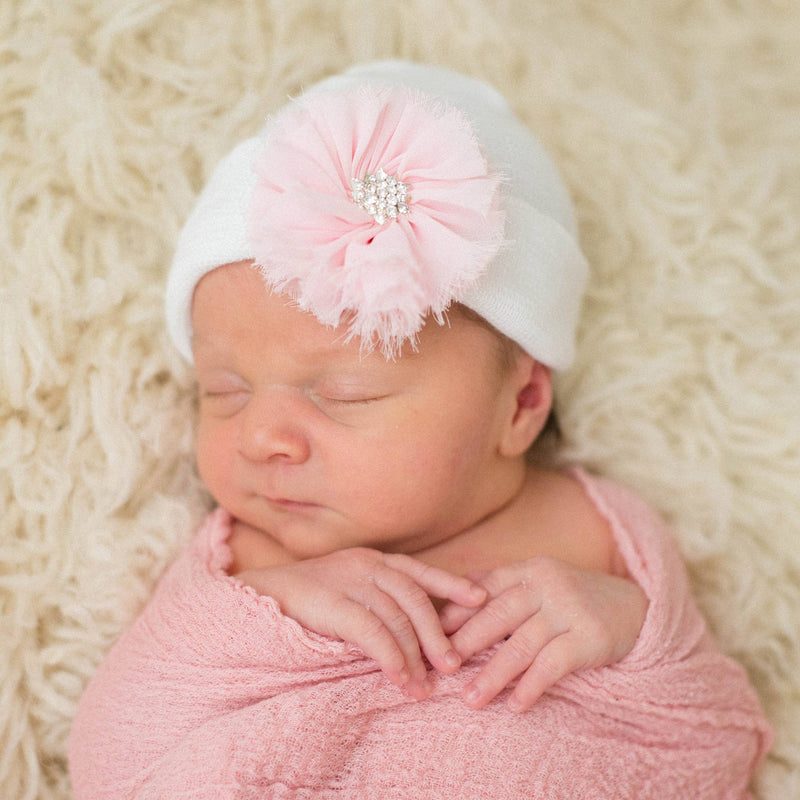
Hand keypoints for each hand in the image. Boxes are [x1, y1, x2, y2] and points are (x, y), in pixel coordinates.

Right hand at [237, 548, 486, 698]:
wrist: (261, 593)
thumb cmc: (311, 598)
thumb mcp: (351, 588)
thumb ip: (381, 599)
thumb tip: (421, 630)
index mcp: (374, 560)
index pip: (419, 571)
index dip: (451, 585)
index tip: (480, 598)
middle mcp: (366, 564)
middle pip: (414, 597)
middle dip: (436, 633)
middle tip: (452, 665)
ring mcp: (349, 580)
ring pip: (396, 617)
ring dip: (413, 655)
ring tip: (424, 686)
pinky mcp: (332, 602)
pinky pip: (371, 631)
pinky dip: (389, 656)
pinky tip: (398, 676)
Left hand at [439, 557, 648, 711]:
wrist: (634, 608)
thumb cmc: (573, 597)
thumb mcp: (539, 581)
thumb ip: (500, 585)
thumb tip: (452, 595)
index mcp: (529, 570)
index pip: (486, 588)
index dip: (457, 611)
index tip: (430, 634)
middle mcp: (547, 585)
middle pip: (499, 615)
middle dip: (466, 643)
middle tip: (441, 668)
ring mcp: (569, 611)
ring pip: (522, 644)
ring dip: (493, 675)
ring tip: (470, 700)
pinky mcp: (589, 638)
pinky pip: (554, 665)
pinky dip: (532, 686)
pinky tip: (515, 705)